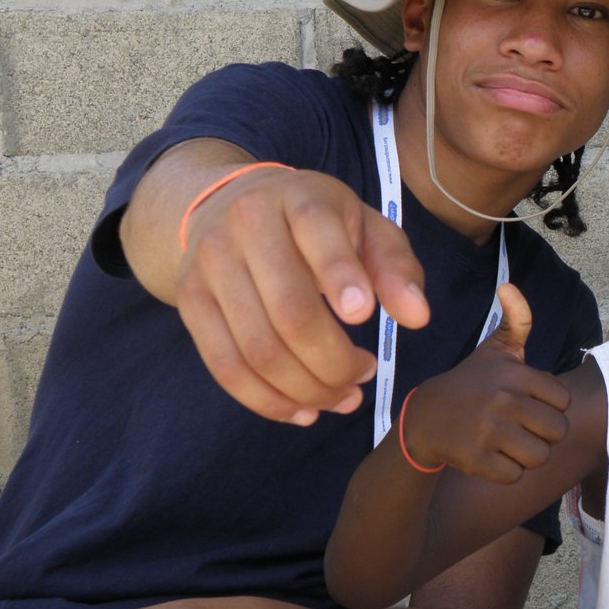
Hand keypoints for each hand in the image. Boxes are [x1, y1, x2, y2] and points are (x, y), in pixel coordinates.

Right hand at [175, 163, 429, 424]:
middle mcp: (246, 224)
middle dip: (334, 361)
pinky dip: (266, 401)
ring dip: (306, 389)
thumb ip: (395, 268)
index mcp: (300, 197)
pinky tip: (302, 411)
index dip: (340, 276)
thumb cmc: (318, 222)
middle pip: (289, 310)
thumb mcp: (366, 228)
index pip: (316, 232)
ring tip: (342, 398)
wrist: (230, 202)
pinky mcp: (189, 300)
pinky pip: (224, 366)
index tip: (364, 317)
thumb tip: (418, 317)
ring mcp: (210, 263)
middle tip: (364, 375)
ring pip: (257, 348)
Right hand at [404, 283, 570, 483]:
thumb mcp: (495, 350)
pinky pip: (515, 476)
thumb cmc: (472, 383)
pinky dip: (506, 472)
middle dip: (542, 434)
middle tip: (520, 427)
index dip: (550, 406)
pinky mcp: (477, 460)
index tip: (529, 403)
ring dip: (527, 455)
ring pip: (540, 457)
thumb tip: (509, 286)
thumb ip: (516, 320)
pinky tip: (491, 456)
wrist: (426, 416)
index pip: (564, 402)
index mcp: (515, 374)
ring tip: (508, 443)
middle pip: (557, 432)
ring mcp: (490, 432)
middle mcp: (504, 400)